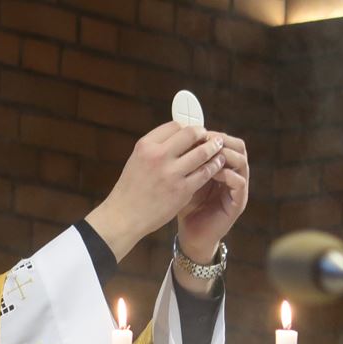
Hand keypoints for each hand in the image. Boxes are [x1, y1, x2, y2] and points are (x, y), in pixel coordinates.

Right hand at [85, 122, 227, 263]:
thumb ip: (156, 148)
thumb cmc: (131, 190)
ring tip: (219, 149)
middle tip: (211, 138)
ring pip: (202, 152)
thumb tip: (181, 137)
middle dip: (204, 134)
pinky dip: (214, 167)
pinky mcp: (181, 190)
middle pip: (191, 133)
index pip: (175, 126)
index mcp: (145, 146)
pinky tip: (217, 166)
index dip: (188, 128)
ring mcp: (170, 173)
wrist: (123, 218)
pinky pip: (205, 173)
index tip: (194, 134)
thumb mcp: (137, 161)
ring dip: (214, 149)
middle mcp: (158, 156)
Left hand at [177, 132, 248, 265]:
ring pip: (242, 161)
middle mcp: (233, 174)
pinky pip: (239, 182)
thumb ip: (184, 161)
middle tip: (206, 140)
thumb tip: (174, 137)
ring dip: (225, 155)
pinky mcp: (238, 203)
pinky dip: (227, 174)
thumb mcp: (182, 180)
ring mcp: (238, 188)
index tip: (197, 131)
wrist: (190, 236)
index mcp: (222, 167)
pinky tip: (213, 172)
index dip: (213, 134)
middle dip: (222, 141)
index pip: (226, 141)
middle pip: (238, 146)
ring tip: (209, 154)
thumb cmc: (184, 207)